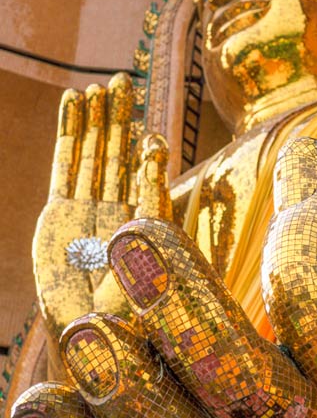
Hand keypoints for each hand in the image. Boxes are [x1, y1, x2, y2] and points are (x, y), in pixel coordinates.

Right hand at [33, 73, 172, 343]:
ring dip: (93, 120)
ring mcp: (85, 210)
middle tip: (121, 80)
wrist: (89, 337)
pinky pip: (65, 166)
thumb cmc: (131, 307)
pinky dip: (68, 135)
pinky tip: (72, 105)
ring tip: (93, 87)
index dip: (142, 145)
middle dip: (117, 119)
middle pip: (117, 155)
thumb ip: (153, 196)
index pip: (144, 172)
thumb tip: (156, 148)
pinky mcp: (58, 214)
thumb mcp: (150, 245)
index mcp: (142, 219)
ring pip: (91, 155)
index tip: (146, 123)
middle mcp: (115, 210)